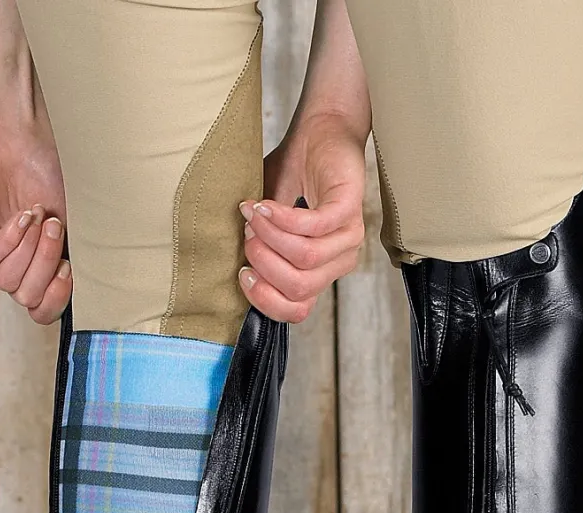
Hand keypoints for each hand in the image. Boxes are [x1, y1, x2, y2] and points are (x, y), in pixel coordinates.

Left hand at [0, 116, 70, 324]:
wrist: (18, 132)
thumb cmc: (46, 168)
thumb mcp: (74, 218)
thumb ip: (77, 255)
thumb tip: (82, 287)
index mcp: (35, 267)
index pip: (41, 310)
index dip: (57, 298)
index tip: (70, 268)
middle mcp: (10, 265)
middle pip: (27, 296)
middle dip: (46, 263)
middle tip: (54, 226)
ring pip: (8, 281)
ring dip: (29, 248)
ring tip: (37, 213)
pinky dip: (9, 240)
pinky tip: (21, 216)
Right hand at [239, 113, 366, 322]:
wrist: (317, 133)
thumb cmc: (290, 177)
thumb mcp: (264, 225)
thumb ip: (254, 252)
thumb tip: (233, 276)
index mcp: (319, 272)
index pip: (296, 310)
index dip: (264, 298)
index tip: (242, 273)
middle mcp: (338, 260)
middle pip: (298, 288)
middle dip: (263, 265)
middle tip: (246, 237)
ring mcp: (348, 235)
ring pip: (305, 260)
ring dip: (269, 239)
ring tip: (252, 216)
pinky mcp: (349, 207)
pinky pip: (312, 228)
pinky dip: (281, 220)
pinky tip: (264, 206)